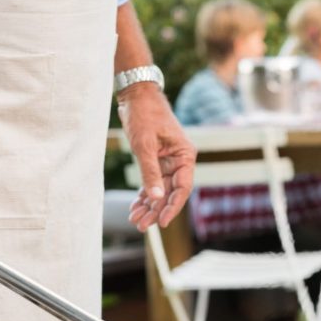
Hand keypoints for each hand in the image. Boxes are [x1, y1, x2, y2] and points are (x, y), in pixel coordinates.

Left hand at [118, 82, 195, 230]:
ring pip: (160, 189)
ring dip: (149, 205)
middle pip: (170, 192)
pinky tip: (136, 206)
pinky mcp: (156, 159)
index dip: (172, 207)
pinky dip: (144, 194)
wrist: (136, 94)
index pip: (182, 188)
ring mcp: (168, 161)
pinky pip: (152, 181)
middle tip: (142, 225)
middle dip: (156, 209)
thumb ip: (150, 172)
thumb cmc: (144, 115)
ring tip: (136, 219)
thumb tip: (156, 197)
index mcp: (184, 156)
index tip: (161, 222)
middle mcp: (179, 160)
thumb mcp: (145, 145)